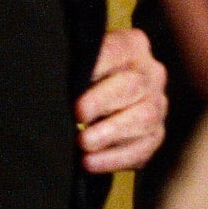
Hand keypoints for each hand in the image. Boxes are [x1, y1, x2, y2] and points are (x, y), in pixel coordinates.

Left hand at [77, 28, 167, 174]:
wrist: (99, 104)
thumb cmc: (81, 79)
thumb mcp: (78, 61)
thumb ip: (73, 64)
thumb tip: (50, 77)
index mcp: (133, 46)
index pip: (117, 50)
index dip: (96, 66)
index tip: (75, 82)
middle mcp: (151, 73)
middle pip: (133, 85)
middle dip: (103, 101)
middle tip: (78, 114)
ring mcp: (157, 105)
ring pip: (144, 117)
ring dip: (111, 132)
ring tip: (84, 143)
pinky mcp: (155, 135)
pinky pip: (142, 148)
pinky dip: (115, 158)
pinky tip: (90, 162)